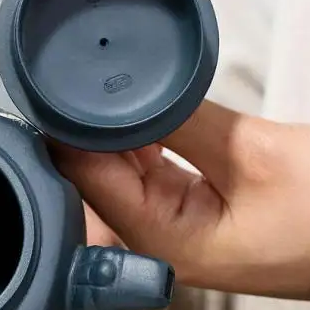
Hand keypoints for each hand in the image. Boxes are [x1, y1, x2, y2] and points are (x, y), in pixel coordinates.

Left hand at [55, 100, 309, 299]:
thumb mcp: (257, 154)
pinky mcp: (193, 213)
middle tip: (67, 68)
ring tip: (93, 78)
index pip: (89, 178)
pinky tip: (133, 106)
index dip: (67, 129)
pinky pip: (151, 170)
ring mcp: (174, 229)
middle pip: (98, 176)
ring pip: (123, 171)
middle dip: (84, 125)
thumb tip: (125, 89)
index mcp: (162, 241)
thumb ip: (182, 120)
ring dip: (112, 130)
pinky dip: (140, 139)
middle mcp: (156, 241)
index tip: (53, 81)